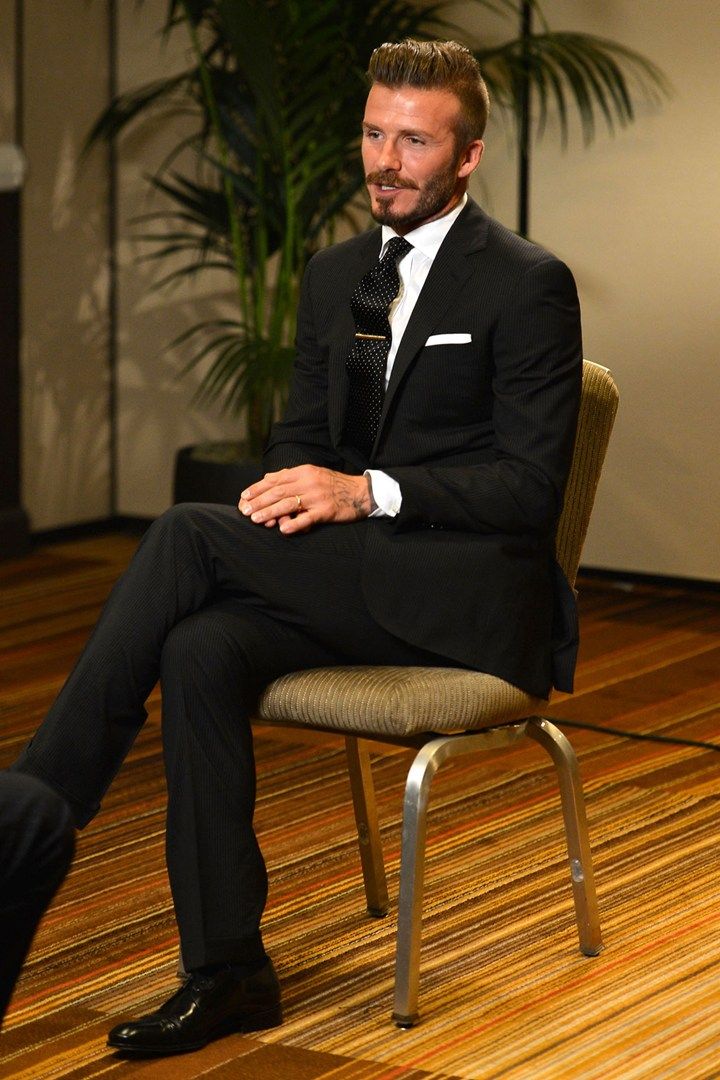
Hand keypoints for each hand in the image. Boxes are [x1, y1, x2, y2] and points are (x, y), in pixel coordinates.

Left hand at [238, 465, 372, 533]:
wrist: (361, 492)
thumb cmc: (334, 484)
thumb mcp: (312, 473)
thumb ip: (290, 476)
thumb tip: (267, 478)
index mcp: (304, 471)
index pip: (275, 480)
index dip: (258, 488)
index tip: (245, 497)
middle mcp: (309, 482)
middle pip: (278, 492)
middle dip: (259, 502)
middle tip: (245, 511)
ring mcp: (317, 497)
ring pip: (288, 504)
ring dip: (270, 512)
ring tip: (256, 519)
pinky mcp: (326, 511)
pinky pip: (308, 518)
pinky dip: (295, 524)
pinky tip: (283, 529)